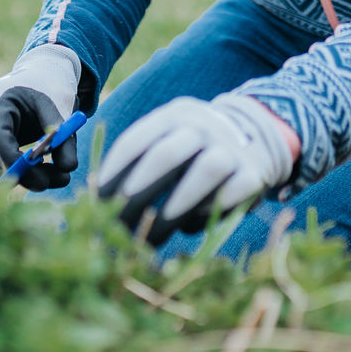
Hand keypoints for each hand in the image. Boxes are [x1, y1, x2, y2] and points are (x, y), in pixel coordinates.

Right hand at [0, 44, 81, 189]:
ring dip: (9, 179)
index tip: (42, 180)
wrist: (38, 76)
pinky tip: (16, 169)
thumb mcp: (63, 109)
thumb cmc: (50, 89)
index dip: (14, 164)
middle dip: (21, 176)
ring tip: (42, 170)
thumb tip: (68, 169)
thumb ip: (65, 139)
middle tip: (57, 177)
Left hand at [97, 94, 297, 244]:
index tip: (96, 202)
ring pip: (206, 171)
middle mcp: (203, 126)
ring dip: (175, 206)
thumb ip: (140, 162)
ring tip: (152, 236)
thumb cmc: (193, 150)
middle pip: (167, 154)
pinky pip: (232, 194)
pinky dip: (210, 212)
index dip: (113, 173)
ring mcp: (231, 148)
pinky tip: (189, 226)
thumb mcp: (168, 140)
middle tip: (118, 224)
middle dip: (138, 193)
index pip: (136, 141)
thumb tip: (96, 202)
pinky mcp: (253, 174)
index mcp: (173, 116)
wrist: (255, 137)